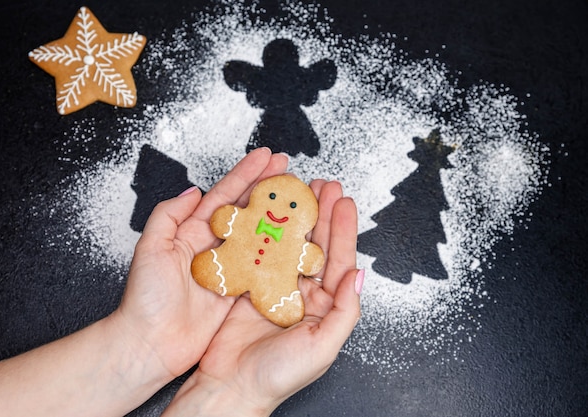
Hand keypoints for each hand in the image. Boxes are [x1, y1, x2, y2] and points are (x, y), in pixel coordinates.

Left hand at [111, 147, 289, 382]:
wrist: (151, 343)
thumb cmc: (145, 298)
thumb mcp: (150, 248)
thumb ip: (168, 215)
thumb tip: (193, 191)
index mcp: (192, 231)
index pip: (224, 195)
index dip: (246, 174)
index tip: (266, 156)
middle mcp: (214, 246)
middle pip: (247, 210)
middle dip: (268, 188)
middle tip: (290, 171)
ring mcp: (230, 268)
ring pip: (260, 235)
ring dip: (279, 217)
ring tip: (299, 199)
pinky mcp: (240, 291)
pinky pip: (264, 267)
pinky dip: (282, 253)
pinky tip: (297, 240)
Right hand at [163, 180, 362, 416]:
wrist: (231, 387)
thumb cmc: (279, 375)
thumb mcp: (323, 346)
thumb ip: (346, 310)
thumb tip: (360, 275)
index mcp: (324, 307)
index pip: (339, 260)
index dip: (342, 229)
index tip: (343, 202)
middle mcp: (303, 294)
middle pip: (316, 246)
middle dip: (321, 214)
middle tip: (323, 185)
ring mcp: (275, 288)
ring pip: (289, 245)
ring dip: (294, 218)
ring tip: (298, 191)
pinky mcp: (250, 287)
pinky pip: (261, 254)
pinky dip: (264, 233)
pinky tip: (267, 214)